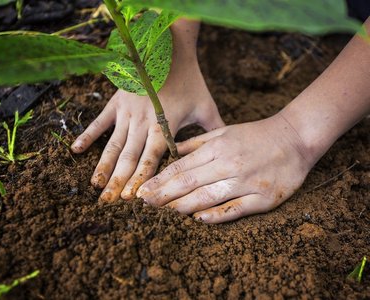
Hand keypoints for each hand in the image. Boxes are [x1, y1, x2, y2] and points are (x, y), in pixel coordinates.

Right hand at [71, 59, 223, 201]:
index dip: (142, 180)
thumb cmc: (189, 78)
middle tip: (108, 203)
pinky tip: (75, 151)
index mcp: (164, 126)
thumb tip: (226, 150)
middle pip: (129, 158)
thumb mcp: (206, 105)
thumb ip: (214, 130)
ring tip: (95, 186)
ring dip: (103, 166)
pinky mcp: (116, 102)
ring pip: (113, 145)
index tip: (132, 200)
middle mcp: (143, 123)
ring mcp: (127, 113)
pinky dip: (87, 136)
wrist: (168, 48)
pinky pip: (99, 122)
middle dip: (118, 182)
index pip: (151, 159)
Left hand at [137, 113, 315, 223]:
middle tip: (144, 205)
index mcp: (218, 148)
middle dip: (163, 195)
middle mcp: (229, 164)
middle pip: (189, 183)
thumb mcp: (224, 131)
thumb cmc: (256, 135)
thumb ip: (197, 143)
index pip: (181, 167)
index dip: (160, 180)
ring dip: (183, 207)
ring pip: (208, 197)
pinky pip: (235, 209)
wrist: (296, 138)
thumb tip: (171, 150)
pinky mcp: (263, 199)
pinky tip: (199, 220)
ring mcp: (246, 182)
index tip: (143, 191)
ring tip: (163, 214)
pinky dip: (216, 216)